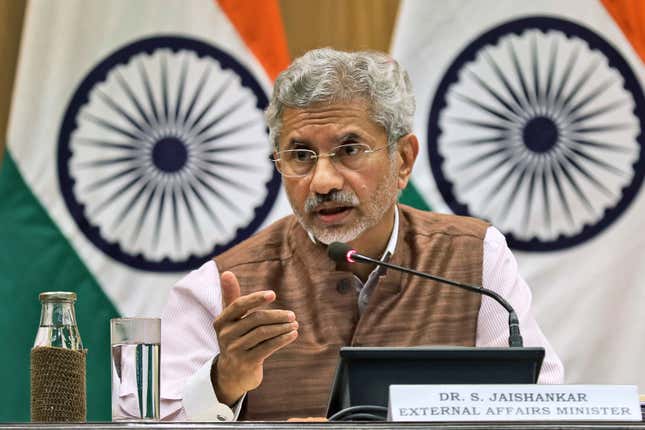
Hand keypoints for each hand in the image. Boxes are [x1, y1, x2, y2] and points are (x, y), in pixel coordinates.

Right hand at [212, 271, 297, 405]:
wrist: (232, 373)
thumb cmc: (235, 338)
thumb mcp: (230, 319)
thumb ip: (231, 296)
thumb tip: (226, 272)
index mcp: (221, 321)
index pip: (238, 305)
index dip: (256, 299)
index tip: (273, 294)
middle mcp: (226, 335)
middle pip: (255, 319)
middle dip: (276, 316)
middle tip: (292, 315)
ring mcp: (235, 350)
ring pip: (263, 333)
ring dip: (282, 327)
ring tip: (294, 324)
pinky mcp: (246, 362)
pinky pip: (268, 347)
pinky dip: (282, 339)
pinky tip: (292, 334)